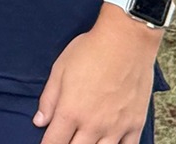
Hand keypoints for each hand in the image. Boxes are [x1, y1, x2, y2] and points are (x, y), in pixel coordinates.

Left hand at [35, 11, 160, 143]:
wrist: (126, 41)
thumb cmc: (89, 51)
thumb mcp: (59, 70)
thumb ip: (49, 99)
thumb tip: (40, 122)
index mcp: (70, 112)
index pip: (53, 142)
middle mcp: (93, 125)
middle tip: (64, 139)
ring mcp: (117, 127)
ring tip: (84, 140)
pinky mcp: (136, 124)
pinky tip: (109, 143)